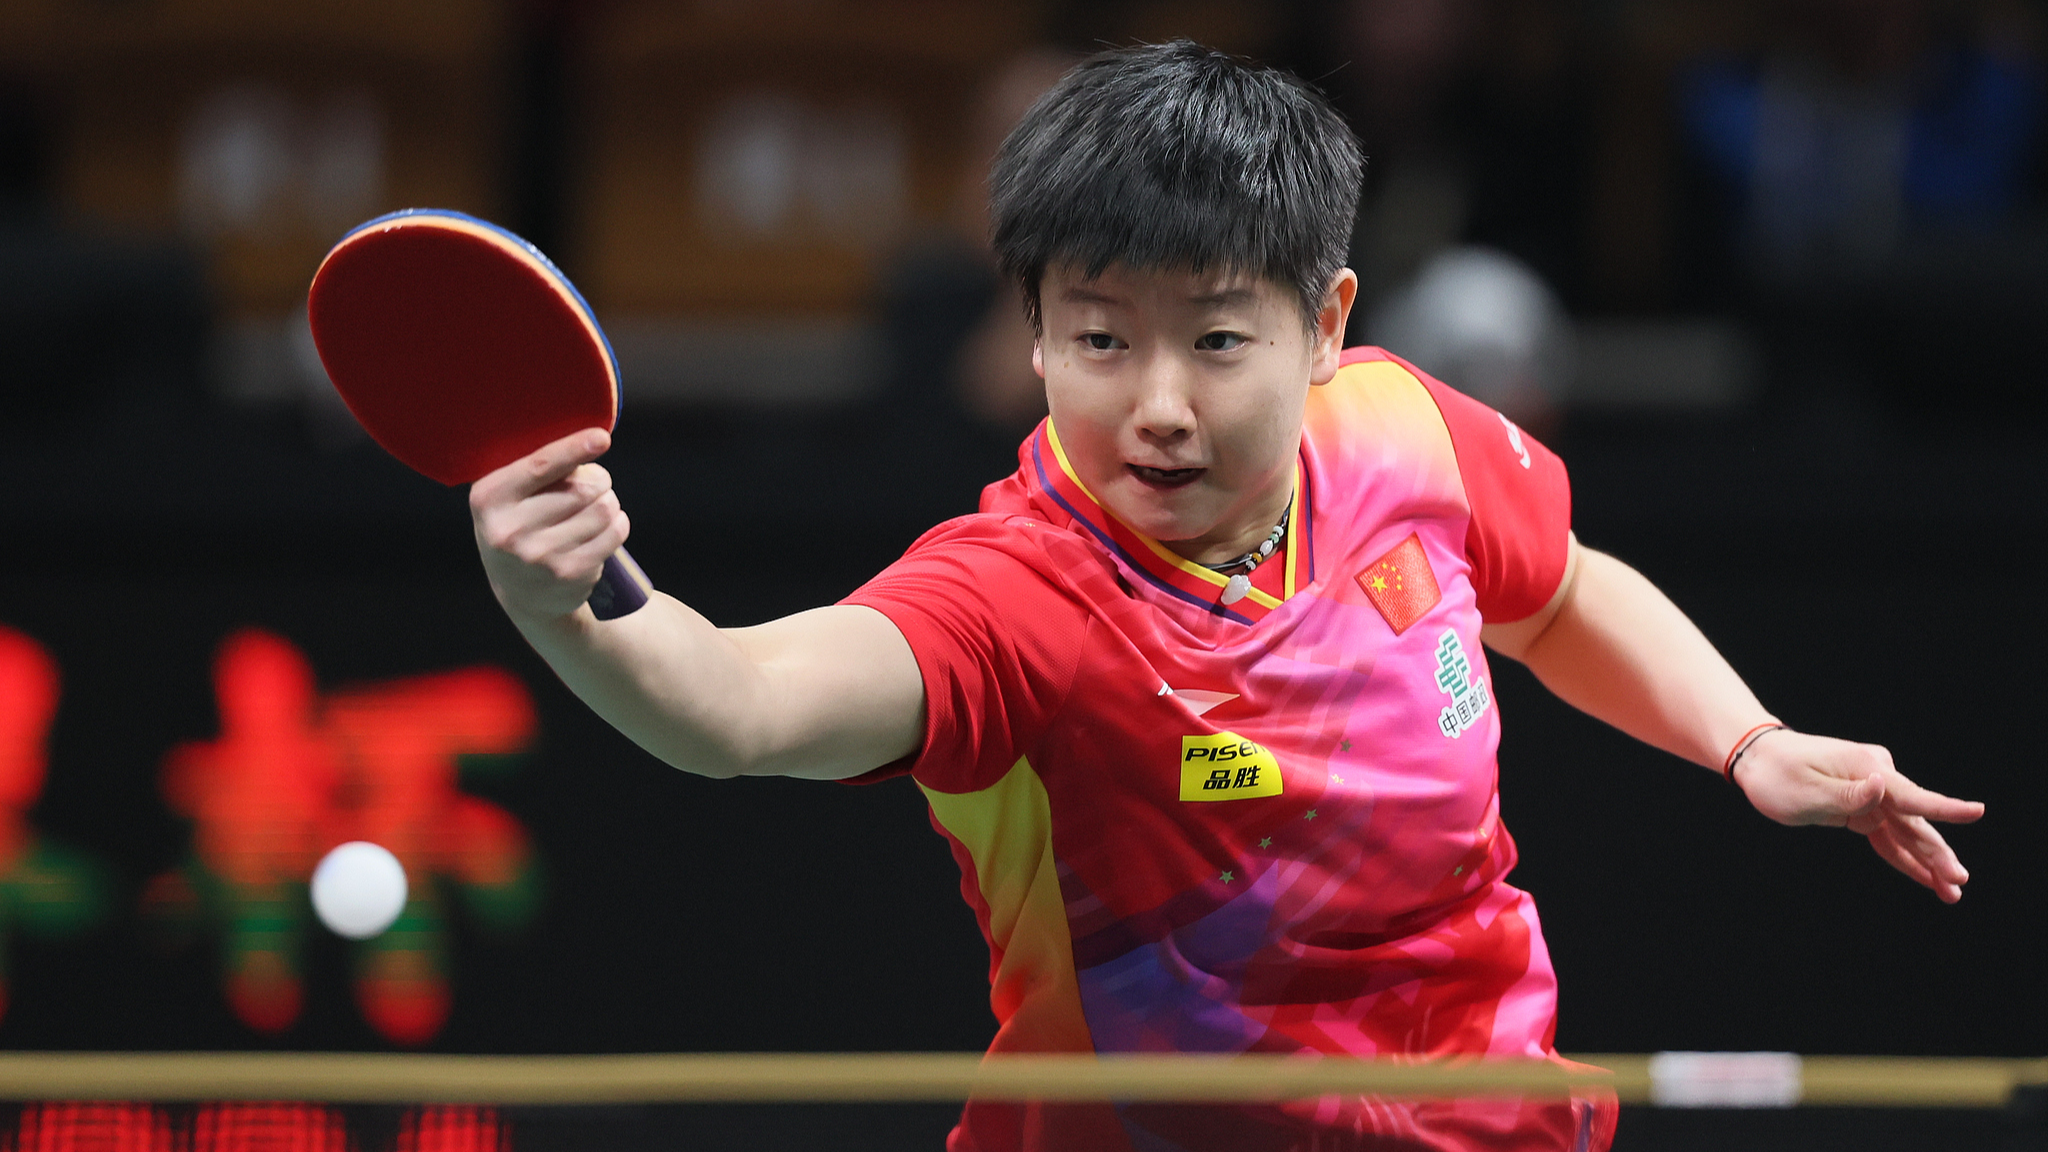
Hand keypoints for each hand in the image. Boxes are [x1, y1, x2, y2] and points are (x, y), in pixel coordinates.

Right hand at [470, 428, 629, 619]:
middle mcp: (509, 531)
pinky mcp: (571, 574)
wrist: (521, 592)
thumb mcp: (508, 495)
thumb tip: (589, 441)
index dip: (573, 449)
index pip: (539, 467)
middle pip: (582, 487)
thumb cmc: (520, 524)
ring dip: (608, 502)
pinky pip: (614, 533)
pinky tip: (604, 527)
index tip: (601, 438)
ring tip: (594, 507)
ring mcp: (540, 557)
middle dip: (597, 479)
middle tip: (593, 483)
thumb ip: (536, 468)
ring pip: (603, 509)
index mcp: (489, 498)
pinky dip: (618, 523)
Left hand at [1732, 729, 1983, 902]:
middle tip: (1958, 881)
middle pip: (1915, 820)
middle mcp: (1878, 777)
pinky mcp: (1863, 806)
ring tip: (1952, 892)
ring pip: (1907, 832)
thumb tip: (1884, 784)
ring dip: (1928, 861)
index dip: (1944, 808)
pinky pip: (1889, 835)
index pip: (1911, 796)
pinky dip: (1905, 857)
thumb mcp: (1807, 790)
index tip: (1977, 812)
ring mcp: (1873, 791)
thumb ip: (1849, 795)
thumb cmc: (1777, 775)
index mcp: (1868, 768)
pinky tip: (1927, 879)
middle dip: (1938, 852)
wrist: (1758, 759)